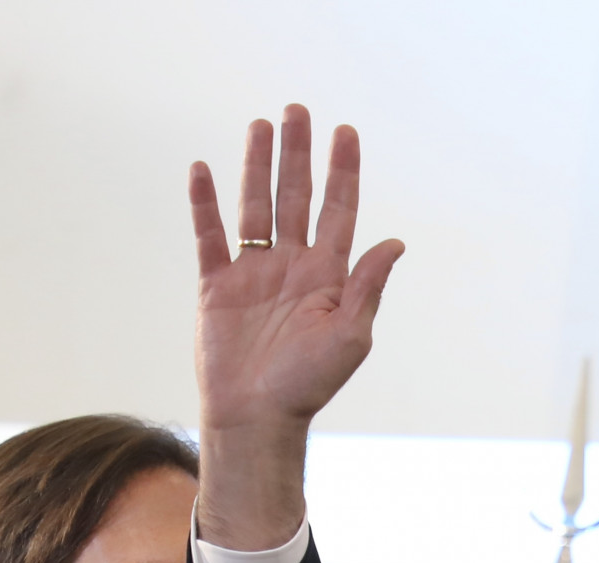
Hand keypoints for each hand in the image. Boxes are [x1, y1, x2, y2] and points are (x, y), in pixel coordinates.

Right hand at [189, 104, 403, 548]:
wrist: (257, 415)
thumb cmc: (309, 383)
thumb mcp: (350, 335)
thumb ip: (367, 285)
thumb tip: (395, 241)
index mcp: (329, 276)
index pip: (338, 211)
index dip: (342, 172)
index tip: (345, 132)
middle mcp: (293, 267)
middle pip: (296, 197)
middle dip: (299, 155)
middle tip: (299, 110)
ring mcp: (254, 273)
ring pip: (256, 207)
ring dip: (258, 166)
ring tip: (261, 124)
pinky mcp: (217, 286)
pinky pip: (211, 236)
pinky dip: (205, 204)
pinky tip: (204, 169)